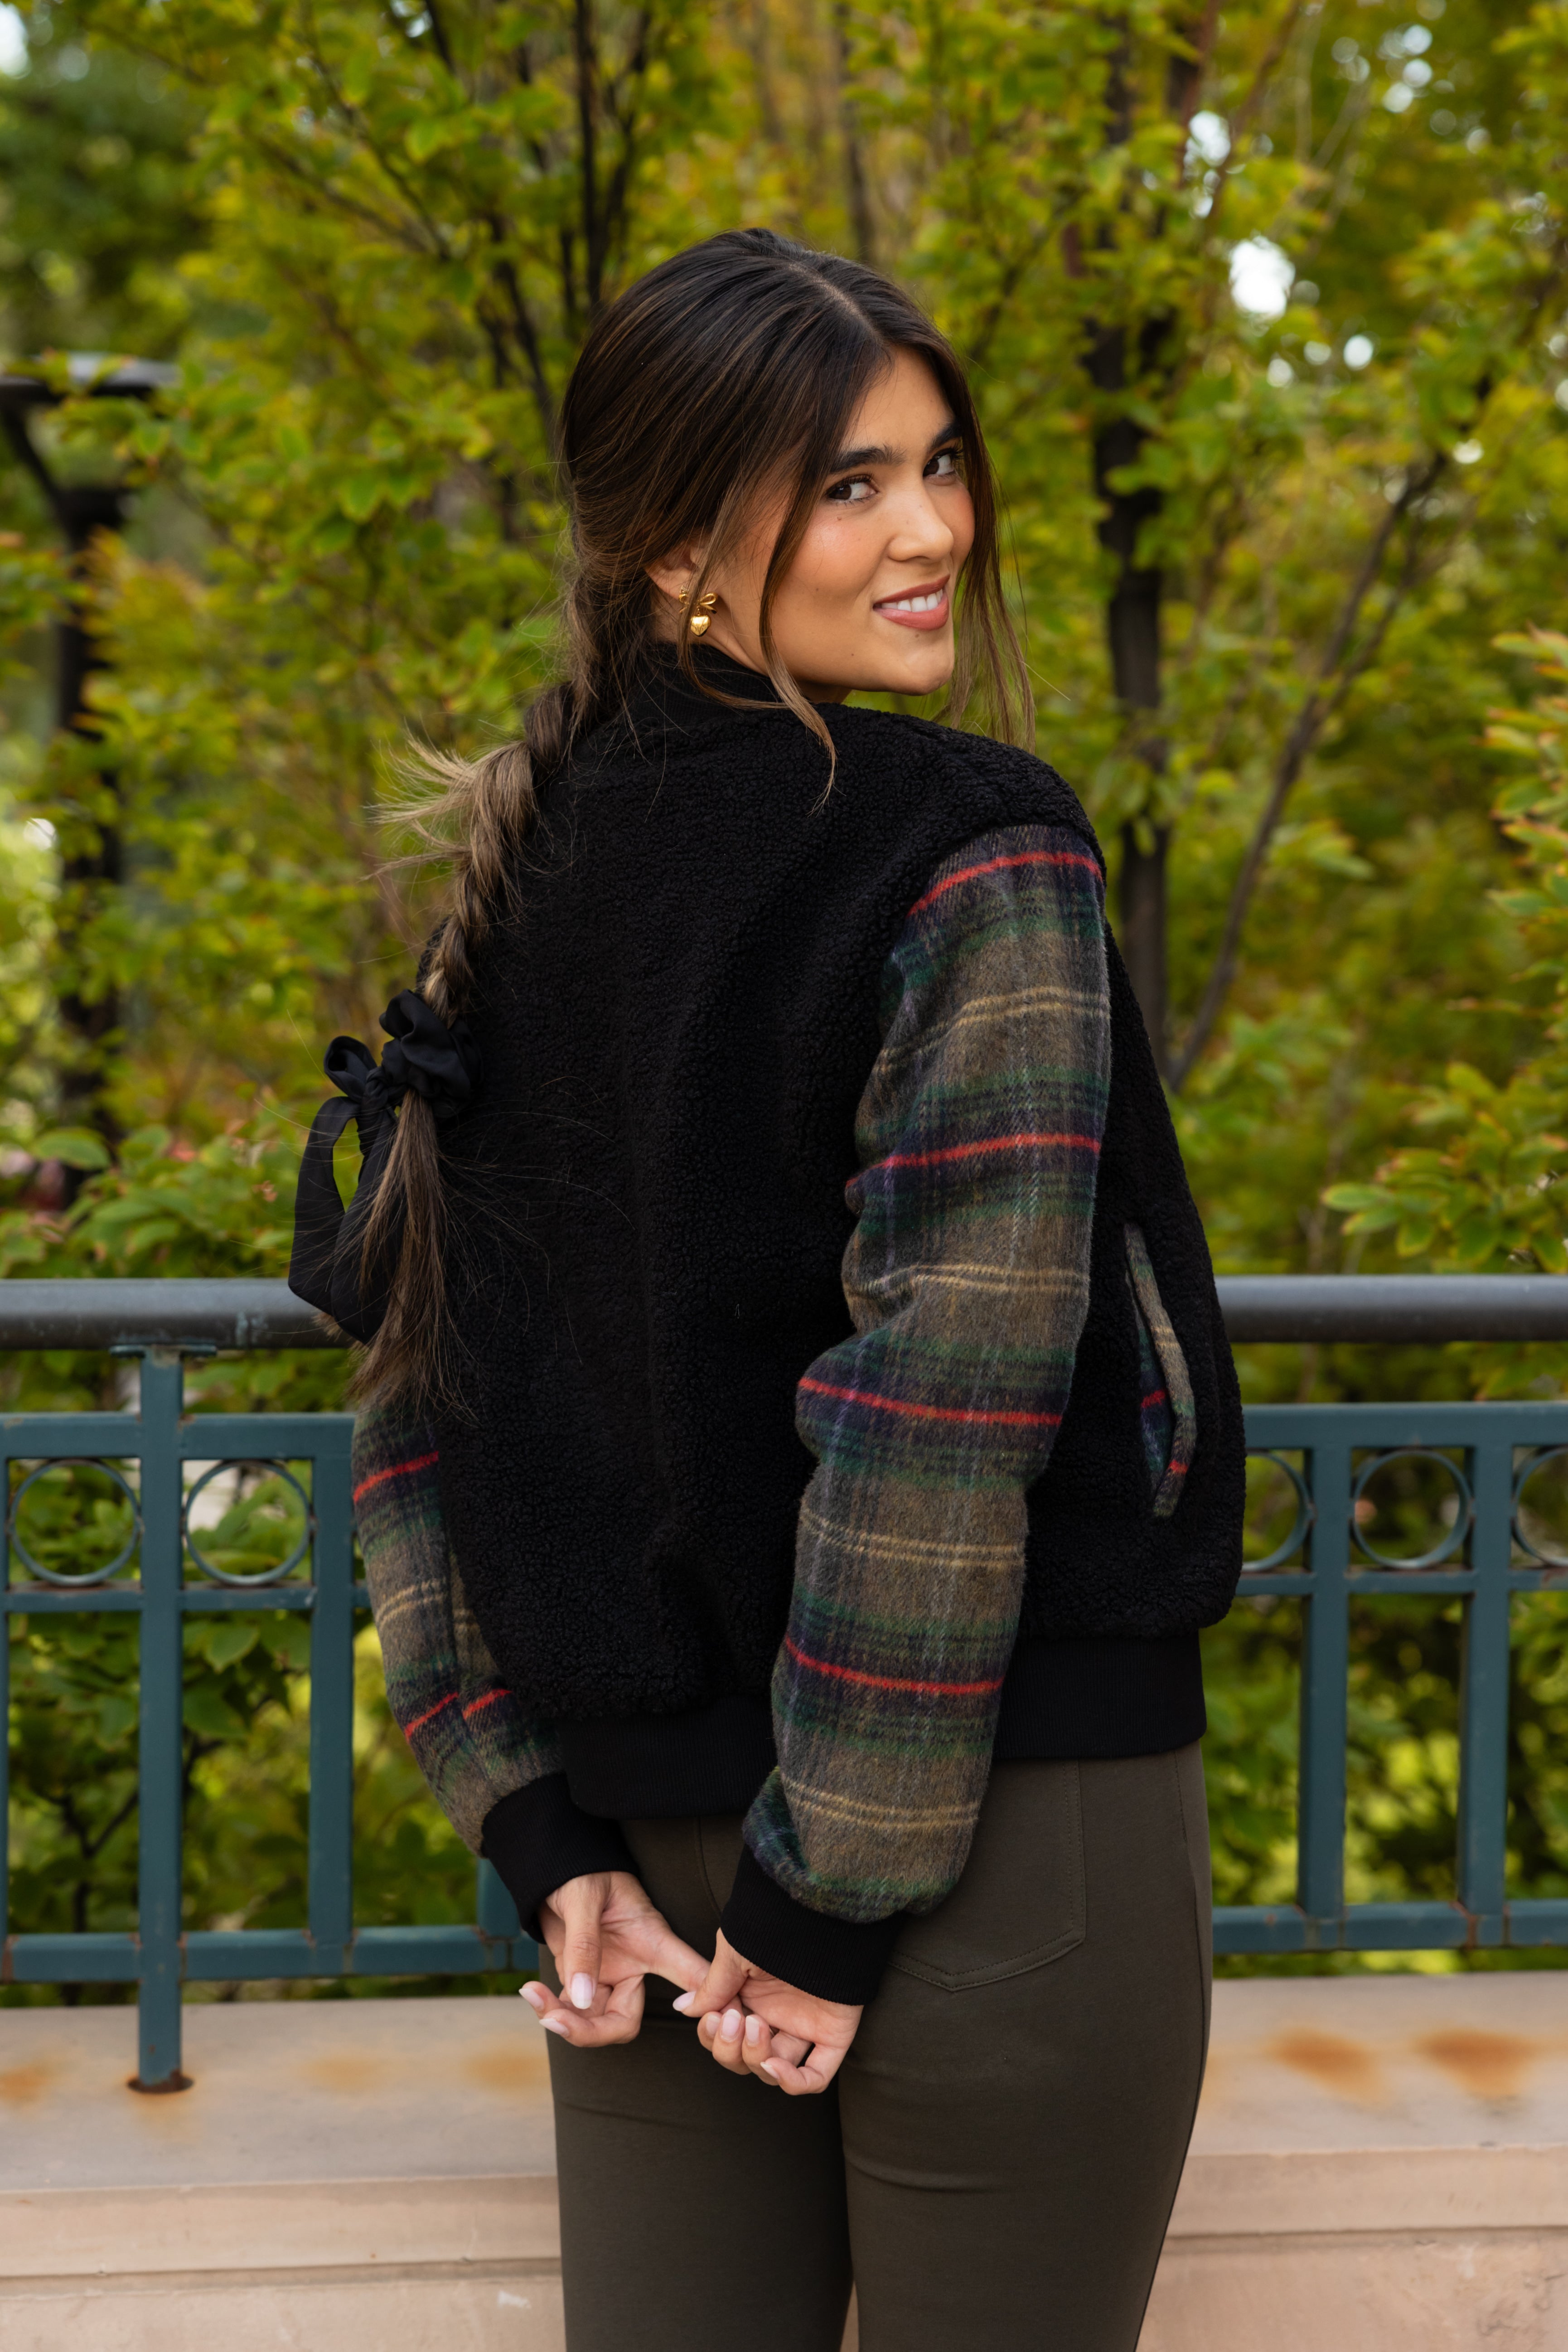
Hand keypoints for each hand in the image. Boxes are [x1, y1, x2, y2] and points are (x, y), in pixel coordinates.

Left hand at [521, 1870, 705, 2048]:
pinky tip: (533, 1993)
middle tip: (555, 2019)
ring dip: (562, 2020)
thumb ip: (585, 1946)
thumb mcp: (584, 1898)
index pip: (690, 1975)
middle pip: (623, 2022)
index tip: (696, 2018)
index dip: (700, 2003)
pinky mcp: (581, 1979)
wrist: (556, 1866)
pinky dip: (550, 2009)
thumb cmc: (582, 1870)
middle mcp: (632, 1967)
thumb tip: (582, 1998)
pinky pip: (570, 2010)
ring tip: (534, 1996)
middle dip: (589, 2031)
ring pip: (592, 2023)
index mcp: (652, 1942)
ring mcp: (607, 1977)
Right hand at [675, 1929, 861, 2094]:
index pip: (724, 2036)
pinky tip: (774, 2067)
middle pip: (744, 2058)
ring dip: (755, 2059)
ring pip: (774, 2070)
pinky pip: (815, 2076)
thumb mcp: (733, 1953)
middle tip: (733, 2018)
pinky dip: (792, 2083)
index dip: (712, 2036)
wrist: (818, 1910)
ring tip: (756, 2026)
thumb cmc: (775, 1923)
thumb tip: (684, 2007)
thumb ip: (712, 1986)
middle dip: (730, 2047)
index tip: (713, 2015)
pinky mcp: (832, 2034)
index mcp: (750, 1995)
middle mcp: (776, 2013)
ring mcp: (803, 2026)